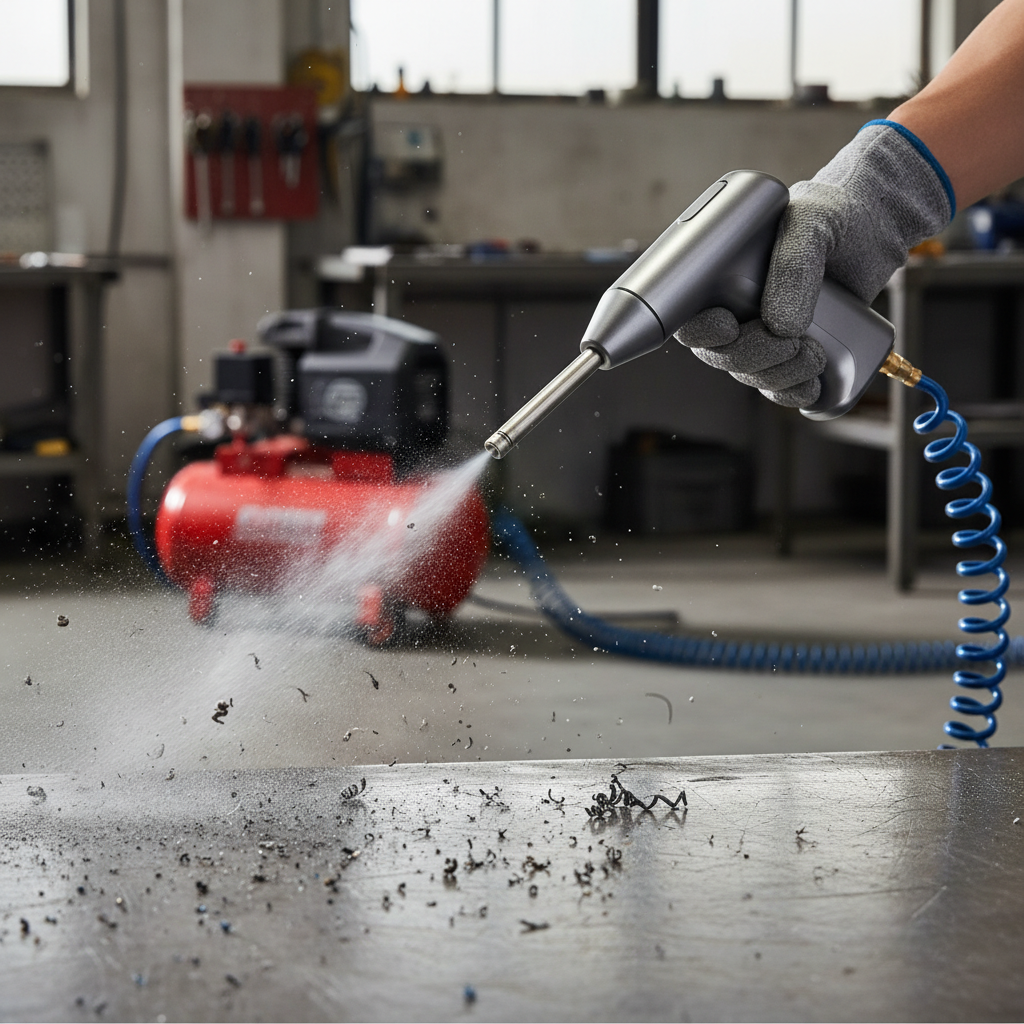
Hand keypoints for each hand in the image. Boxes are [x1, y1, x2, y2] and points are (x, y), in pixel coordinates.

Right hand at [676, 121, 953, 407]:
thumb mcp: (812, 220)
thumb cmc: (833, 212)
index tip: (726, 326)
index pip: (690, 319)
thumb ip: (793, 262)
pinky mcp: (793, 353)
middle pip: (722, 356)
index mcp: (720, 279)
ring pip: (752, 376)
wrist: (874, 226)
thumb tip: (780, 326)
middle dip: (753, 357)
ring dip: (778, 377)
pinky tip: (812, 385)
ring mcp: (764, 335)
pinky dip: (793, 394)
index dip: (699, 332)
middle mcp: (736, 311)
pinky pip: (781, 389)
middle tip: (789, 340)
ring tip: (814, 353)